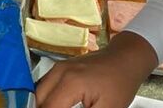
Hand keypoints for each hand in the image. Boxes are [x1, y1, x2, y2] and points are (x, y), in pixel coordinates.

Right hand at [35, 34, 153, 107]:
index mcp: (70, 82)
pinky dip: (46, 99)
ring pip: (38, 93)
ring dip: (43, 105)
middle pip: (38, 100)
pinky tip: (55, 107)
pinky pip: (45, 86)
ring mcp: (58, 67)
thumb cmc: (119, 83)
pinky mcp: (60, 68)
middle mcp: (59, 71)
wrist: (125, 59)